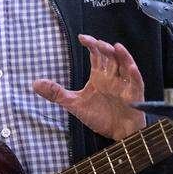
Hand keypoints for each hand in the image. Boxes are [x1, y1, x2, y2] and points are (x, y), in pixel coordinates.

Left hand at [32, 34, 146, 140]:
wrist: (117, 135)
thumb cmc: (100, 116)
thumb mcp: (75, 104)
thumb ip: (57, 93)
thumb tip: (35, 83)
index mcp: (99, 76)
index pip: (96, 55)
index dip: (91, 44)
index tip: (82, 38)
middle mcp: (112, 77)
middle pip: (111, 57)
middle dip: (105, 49)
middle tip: (98, 43)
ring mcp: (124, 86)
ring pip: (126, 66)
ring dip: (123, 56)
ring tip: (117, 47)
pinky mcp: (134, 97)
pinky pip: (137, 84)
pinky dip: (135, 76)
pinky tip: (132, 68)